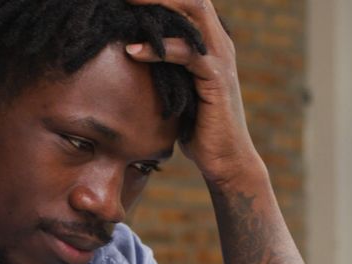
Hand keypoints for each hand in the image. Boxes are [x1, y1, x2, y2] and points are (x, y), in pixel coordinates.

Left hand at [124, 0, 264, 187]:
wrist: (225, 160)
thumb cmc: (197, 127)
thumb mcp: (176, 88)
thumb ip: (163, 66)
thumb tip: (128, 53)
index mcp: (208, 40)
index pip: (186, 1)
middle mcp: (217, 42)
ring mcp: (220, 58)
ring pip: (193, 12)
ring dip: (157, 5)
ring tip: (125, 3)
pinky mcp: (217, 78)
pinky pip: (186, 53)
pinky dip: (158, 49)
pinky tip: (133, 50)